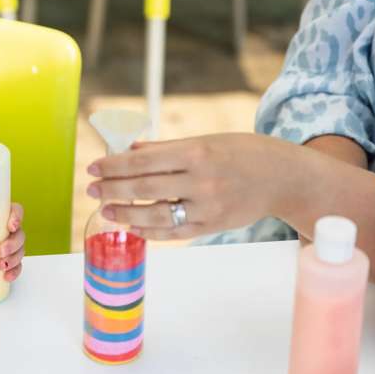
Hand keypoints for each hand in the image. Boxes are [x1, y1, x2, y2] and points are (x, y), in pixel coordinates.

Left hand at [0, 203, 24, 281]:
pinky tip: (6, 277)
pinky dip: (14, 272)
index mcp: (2, 215)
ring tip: (1, 266)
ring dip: (13, 259)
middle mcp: (10, 230)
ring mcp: (12, 246)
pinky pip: (17, 266)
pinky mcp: (10, 259)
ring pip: (20, 251)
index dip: (17, 217)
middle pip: (19, 235)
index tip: (10, 226)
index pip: (17, 211)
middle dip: (12, 244)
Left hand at [85, 133, 311, 239]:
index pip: (142, 160)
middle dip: (111, 189)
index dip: (112, 166)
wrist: (283, 177)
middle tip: (91, 190)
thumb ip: (165, 149)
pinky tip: (134, 227)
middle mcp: (200, 180)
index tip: (92, 167)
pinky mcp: (212, 226)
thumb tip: (129, 150)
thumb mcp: (204, 141)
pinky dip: (150, 231)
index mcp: (196, 152)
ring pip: (155, 215)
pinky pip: (174, 233)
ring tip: (106, 210)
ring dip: (125, 214)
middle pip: (143, 188)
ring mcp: (207, 206)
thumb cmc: (241, 153)